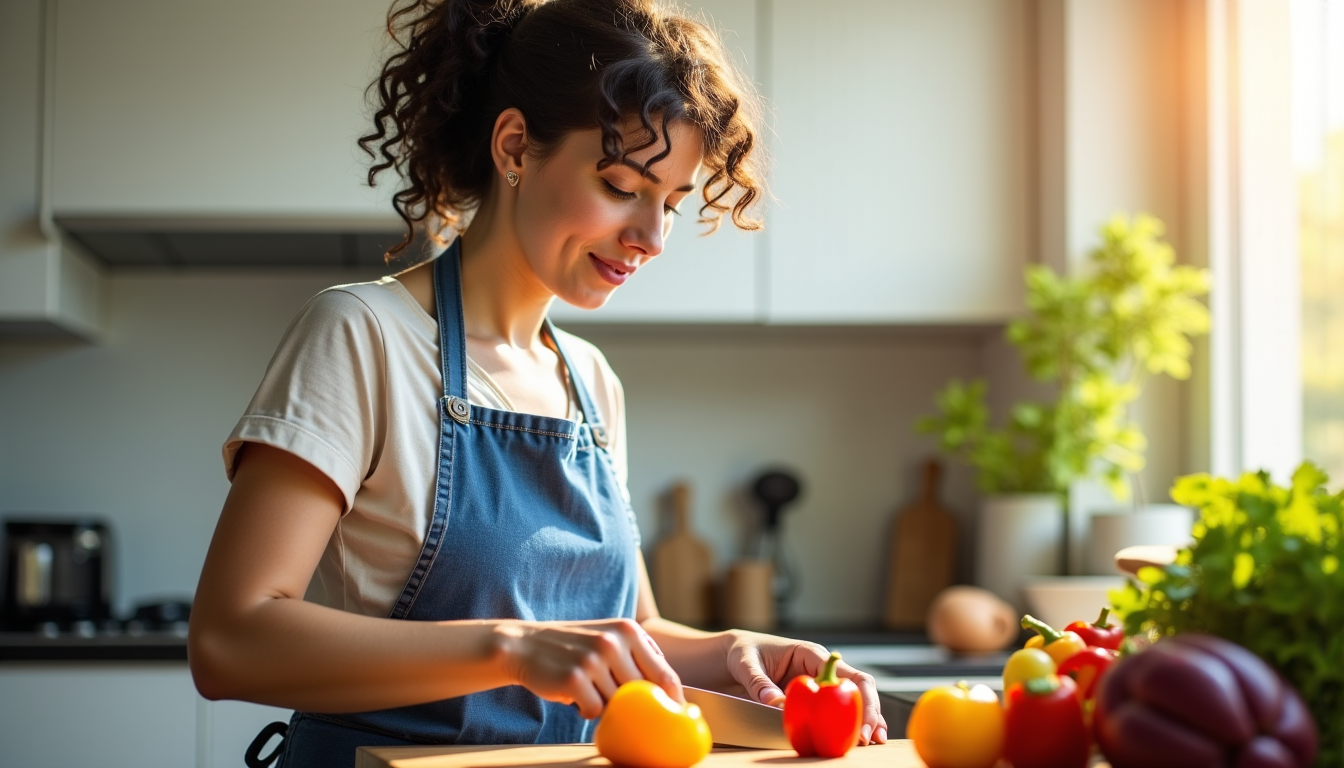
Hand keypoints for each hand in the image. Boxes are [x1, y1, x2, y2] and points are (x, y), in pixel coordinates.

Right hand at [498, 618, 683, 719]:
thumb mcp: (610, 640)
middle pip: (643, 693)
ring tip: (588, 687)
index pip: (666, 674)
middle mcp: (614, 642)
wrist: (525, 644)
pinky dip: (586, 709)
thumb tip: (674, 696)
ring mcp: (594, 659)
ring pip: (618, 704)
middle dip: (633, 704)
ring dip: (605, 704)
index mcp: (630, 631)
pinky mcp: (574, 679)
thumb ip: (640, 660)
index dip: (672, 700)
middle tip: (613, 697)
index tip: (673, 716)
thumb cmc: (575, 649)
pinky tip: (574, 695)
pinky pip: (595, 711)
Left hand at [724, 630, 887, 745]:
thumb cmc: (742, 652)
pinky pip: (833, 712)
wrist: (731, 657)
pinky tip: (857, 740)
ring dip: (866, 720)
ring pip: (851, 701)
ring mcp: (818, 686)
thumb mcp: (746, 662)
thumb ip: (759, 682)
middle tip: (867, 739)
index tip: (859, 722)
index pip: (846, 672)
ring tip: (875, 742)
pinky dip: (847, 725)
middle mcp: (819, 669)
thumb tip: (775, 703)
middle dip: (868, 712)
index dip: (858, 697)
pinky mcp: (810, 701)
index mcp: (810, 654)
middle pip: (856, 688)